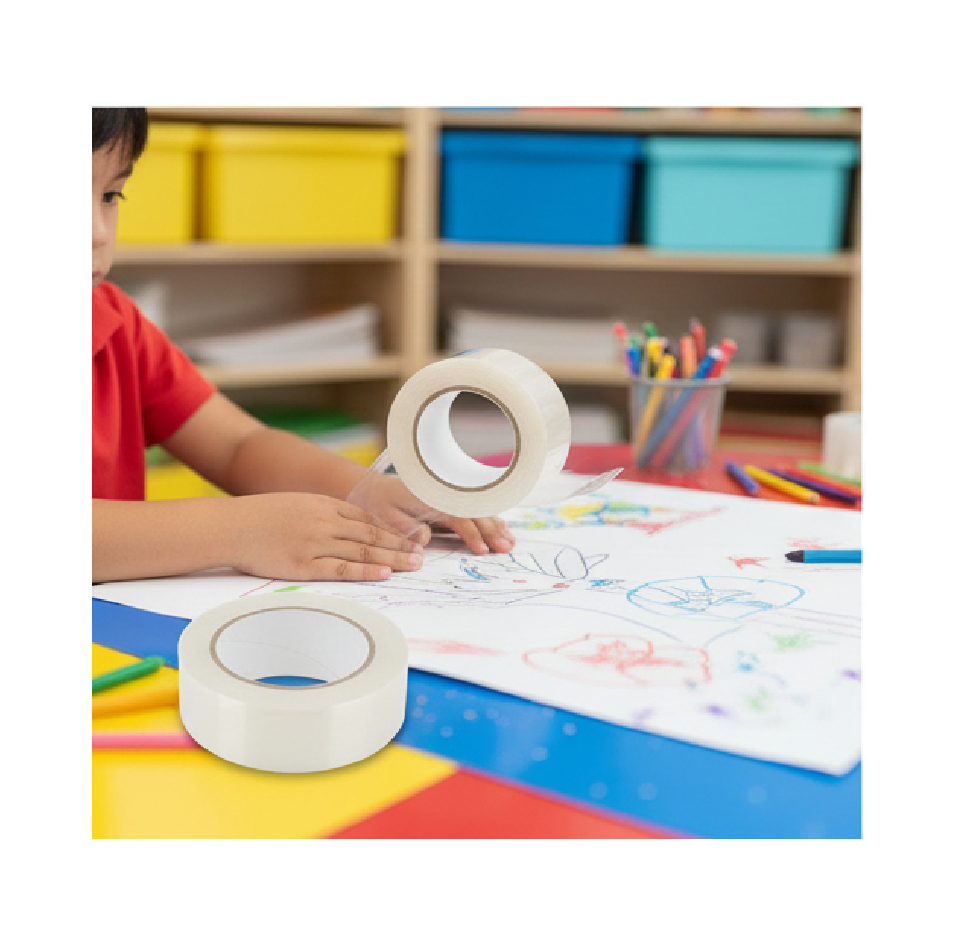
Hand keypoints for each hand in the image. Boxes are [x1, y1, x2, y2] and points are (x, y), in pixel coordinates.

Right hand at [227, 492, 424, 581]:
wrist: (232, 526)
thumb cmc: (261, 517)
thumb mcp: (298, 505)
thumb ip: (324, 514)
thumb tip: (349, 528)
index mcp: (324, 505)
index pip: (367, 518)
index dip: (392, 529)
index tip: (410, 537)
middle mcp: (325, 521)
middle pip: (372, 533)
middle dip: (400, 544)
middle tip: (422, 553)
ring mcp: (316, 543)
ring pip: (363, 550)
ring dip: (392, 557)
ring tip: (414, 564)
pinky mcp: (304, 564)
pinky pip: (342, 568)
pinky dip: (365, 570)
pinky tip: (384, 572)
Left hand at [346, 473, 514, 556]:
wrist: (372, 488)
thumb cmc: (378, 503)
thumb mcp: (385, 516)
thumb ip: (405, 528)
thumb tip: (425, 540)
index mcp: (430, 499)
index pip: (458, 517)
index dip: (472, 534)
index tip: (482, 550)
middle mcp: (443, 495)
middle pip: (474, 512)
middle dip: (492, 530)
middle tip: (505, 548)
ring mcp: (449, 497)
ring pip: (478, 510)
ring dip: (495, 525)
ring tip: (509, 543)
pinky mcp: (450, 501)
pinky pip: (474, 509)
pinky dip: (490, 519)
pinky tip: (502, 529)